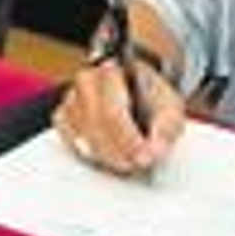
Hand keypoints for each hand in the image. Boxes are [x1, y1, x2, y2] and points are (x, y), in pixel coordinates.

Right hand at [53, 60, 184, 175]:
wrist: (138, 87)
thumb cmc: (153, 97)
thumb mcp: (171, 109)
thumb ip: (165, 130)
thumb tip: (152, 153)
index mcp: (114, 71)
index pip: (112, 113)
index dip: (128, 141)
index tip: (144, 158)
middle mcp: (87, 80)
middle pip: (95, 127)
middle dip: (118, 153)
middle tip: (136, 164)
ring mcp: (71, 97)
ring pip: (81, 138)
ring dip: (105, 156)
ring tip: (126, 160)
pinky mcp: (63, 115)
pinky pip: (70, 140)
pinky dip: (88, 153)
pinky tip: (107, 154)